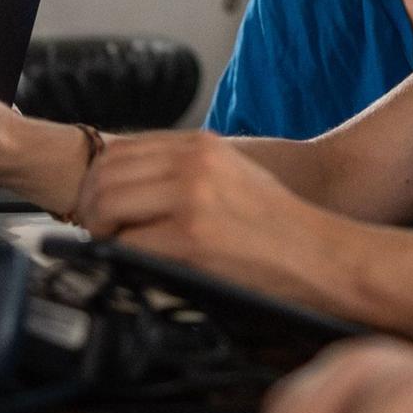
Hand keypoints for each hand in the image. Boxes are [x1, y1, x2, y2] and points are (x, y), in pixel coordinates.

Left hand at [74, 130, 338, 301]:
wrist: (322, 256)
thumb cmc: (279, 226)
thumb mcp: (233, 174)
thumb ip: (186, 170)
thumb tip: (132, 185)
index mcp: (202, 145)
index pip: (121, 148)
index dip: (99, 179)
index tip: (101, 205)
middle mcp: (194, 163)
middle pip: (105, 173)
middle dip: (91, 206)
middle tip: (99, 232)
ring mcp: (191, 199)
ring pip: (107, 204)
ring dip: (100, 231)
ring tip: (113, 249)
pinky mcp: (191, 239)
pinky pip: (128, 245)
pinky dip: (121, 259)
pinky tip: (136, 267)